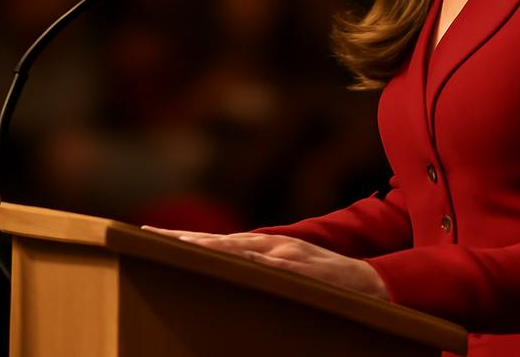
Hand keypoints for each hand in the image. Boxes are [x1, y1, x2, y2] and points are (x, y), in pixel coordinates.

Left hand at [141, 226, 389, 300]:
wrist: (373, 284)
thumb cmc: (327, 284)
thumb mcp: (288, 274)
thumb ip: (260, 271)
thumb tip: (228, 276)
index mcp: (265, 249)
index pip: (216, 241)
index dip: (183, 238)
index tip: (147, 235)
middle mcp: (272, 245)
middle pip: (219, 241)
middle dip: (183, 238)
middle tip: (146, 236)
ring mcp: (288, 255)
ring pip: (241, 249)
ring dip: (210, 246)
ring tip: (178, 244)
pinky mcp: (304, 269)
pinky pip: (274, 267)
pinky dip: (252, 262)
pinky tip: (232, 261)